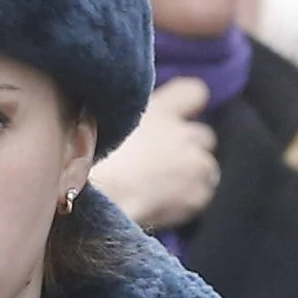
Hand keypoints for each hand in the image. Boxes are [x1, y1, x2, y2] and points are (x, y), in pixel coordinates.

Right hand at [89, 78, 222, 233]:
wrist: (100, 198)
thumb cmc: (90, 164)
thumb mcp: (99, 125)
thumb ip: (122, 118)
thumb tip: (121, 121)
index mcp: (161, 109)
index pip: (194, 92)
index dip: (188, 104)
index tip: (176, 115)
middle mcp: (182, 133)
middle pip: (203, 135)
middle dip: (189, 147)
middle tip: (163, 161)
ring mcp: (195, 164)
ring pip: (207, 168)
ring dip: (191, 175)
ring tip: (162, 188)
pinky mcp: (197, 195)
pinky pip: (201, 195)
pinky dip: (188, 200)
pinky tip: (164, 205)